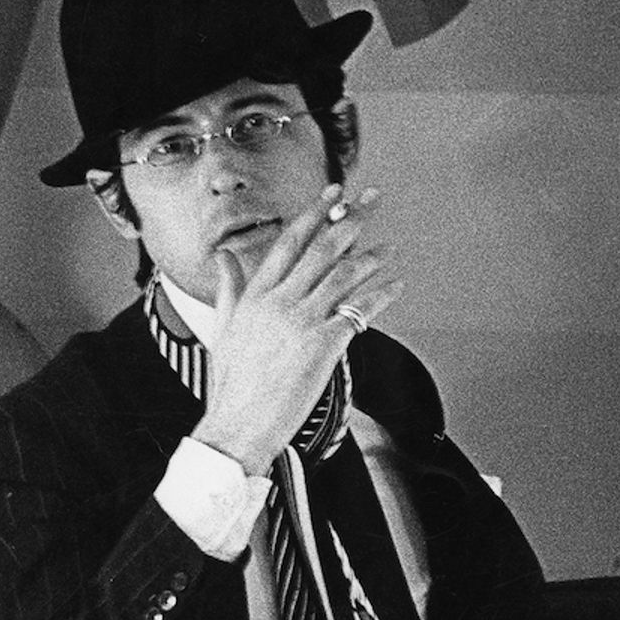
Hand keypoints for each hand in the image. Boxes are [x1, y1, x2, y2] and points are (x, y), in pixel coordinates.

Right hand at [192, 185, 399, 472]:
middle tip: (372, 199)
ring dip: (371, 256)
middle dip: (351, 219)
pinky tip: (396, 285)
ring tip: (390, 247)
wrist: (237, 426)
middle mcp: (279, 301)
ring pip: (344, 275)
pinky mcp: (323, 345)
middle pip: (322, 249)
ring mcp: (302, 321)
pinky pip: (358, 311)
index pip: (290, 241)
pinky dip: (381, 294)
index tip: (334, 193)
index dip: (315, 213)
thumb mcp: (224, 327)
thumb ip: (229, 286)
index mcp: (255, 294)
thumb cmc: (230, 384)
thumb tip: (223, 254)